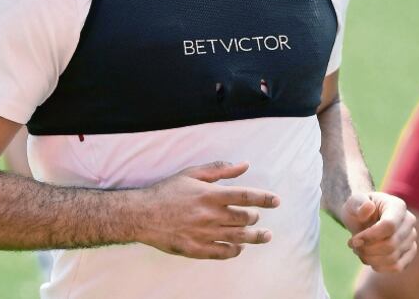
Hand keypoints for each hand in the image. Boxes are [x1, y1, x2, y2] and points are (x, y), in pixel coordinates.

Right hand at [136, 161, 279, 259]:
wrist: (141, 214)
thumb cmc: (167, 191)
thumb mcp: (192, 174)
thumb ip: (219, 169)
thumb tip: (244, 165)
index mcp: (210, 195)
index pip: (245, 196)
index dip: (264, 198)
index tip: (277, 200)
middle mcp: (210, 215)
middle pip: (244, 219)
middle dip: (256, 218)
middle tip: (259, 218)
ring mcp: (203, 234)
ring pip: (237, 237)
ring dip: (254, 238)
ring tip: (265, 237)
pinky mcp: (195, 249)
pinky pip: (221, 253)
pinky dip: (234, 251)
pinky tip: (239, 248)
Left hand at [341, 192, 417, 272]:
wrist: (362, 217)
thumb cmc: (358, 208)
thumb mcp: (353, 202)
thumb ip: (358, 203)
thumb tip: (368, 208)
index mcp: (397, 206)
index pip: (389, 226)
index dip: (370, 237)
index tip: (353, 240)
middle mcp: (409, 221)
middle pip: (391, 244)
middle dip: (367, 249)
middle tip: (353, 245)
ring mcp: (411, 238)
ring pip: (393, 258)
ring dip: (371, 259)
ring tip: (359, 251)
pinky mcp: (409, 252)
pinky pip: (397, 267)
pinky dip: (379, 267)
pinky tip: (369, 259)